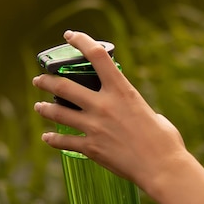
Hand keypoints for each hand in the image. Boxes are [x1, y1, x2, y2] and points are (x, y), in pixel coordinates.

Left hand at [32, 30, 187, 190]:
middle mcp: (104, 105)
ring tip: (38, 107)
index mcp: (122, 90)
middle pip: (64, 85)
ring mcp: (95, 126)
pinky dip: (53, 139)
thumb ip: (134, 107)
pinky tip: (47, 138)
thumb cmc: (165, 140)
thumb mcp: (150, 112)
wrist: (162, 167)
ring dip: (45, 108)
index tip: (70, 36)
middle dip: (46, 80)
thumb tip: (130, 110)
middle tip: (39, 80)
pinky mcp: (91, 148)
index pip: (97, 55)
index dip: (81, 41)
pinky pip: (64, 141)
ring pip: (58, 112)